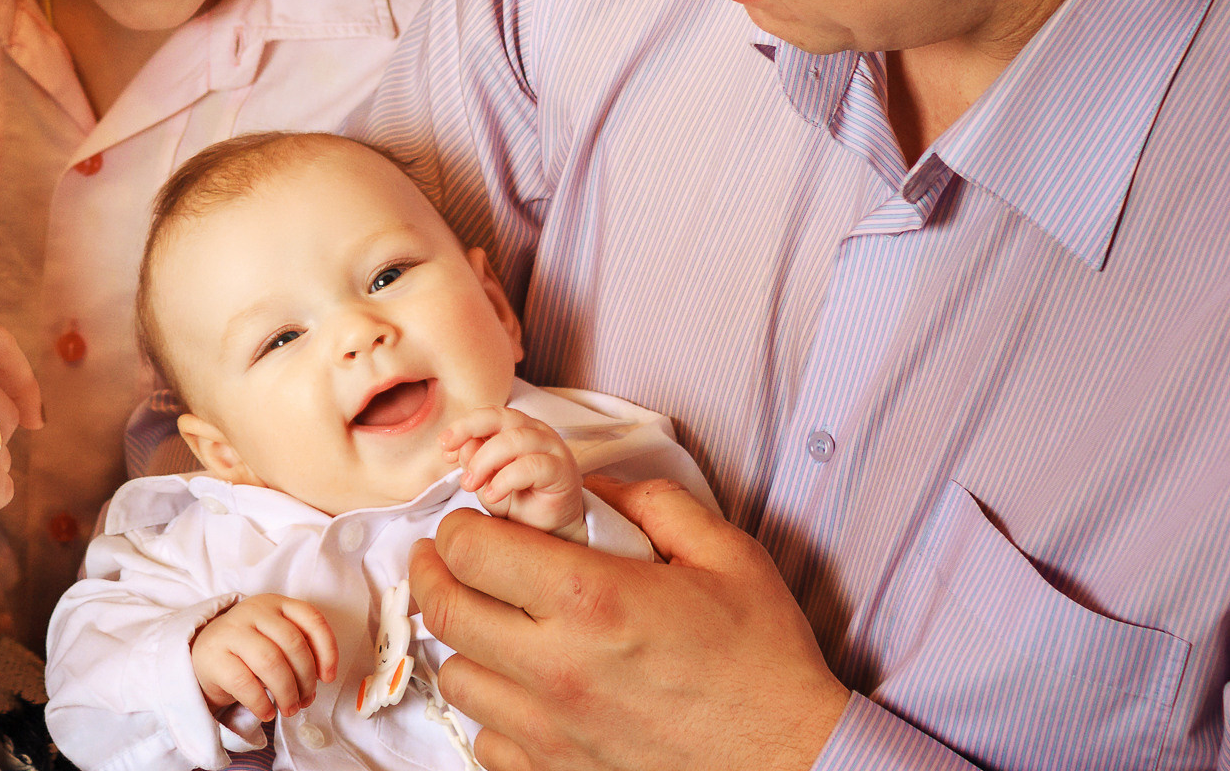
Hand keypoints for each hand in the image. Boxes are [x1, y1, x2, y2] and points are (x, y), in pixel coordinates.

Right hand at [192, 595, 339, 722]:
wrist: (205, 653)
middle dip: (305, 679)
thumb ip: (299, 650)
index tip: (327, 677)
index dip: (327, 650)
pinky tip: (267, 712)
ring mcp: (231, 631)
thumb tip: (317, 682)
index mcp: (275, 604)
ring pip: (271, 661)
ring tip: (289, 709)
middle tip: (305, 700)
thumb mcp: (275, 638)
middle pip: (292, 643)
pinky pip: (245, 682)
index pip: (311, 618)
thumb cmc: (250, 650)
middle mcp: (253, 611)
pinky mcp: (214, 656)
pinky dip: (261, 703)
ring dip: (287, 692)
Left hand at [409, 476, 849, 770]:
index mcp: (591, 600)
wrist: (797, 764)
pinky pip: (487, 742)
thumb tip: (593, 486)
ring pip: (456, 678)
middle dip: (433, 573)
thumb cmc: (766, 665)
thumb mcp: (727, 555)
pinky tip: (520, 689)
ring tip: (489, 623)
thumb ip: (652, 503)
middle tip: (443, 559)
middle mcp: (557, 668)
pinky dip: (492, 711)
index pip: (469, 551)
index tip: (471, 523)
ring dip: (463, 643)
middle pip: (443, 611)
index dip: (459, 527)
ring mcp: (553, 731)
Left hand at [443, 406, 584, 538]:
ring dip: (484, 461)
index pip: (488, 415)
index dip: (463, 427)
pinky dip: (505, 479)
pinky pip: (531, 466)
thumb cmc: (520, 503)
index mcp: (517, 428)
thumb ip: (475, 463)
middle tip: (450, 455)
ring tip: (469, 484)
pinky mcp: (562, 470)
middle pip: (501, 416)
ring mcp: (552, 448)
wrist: (551, 532)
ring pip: (514, 440)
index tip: (444, 447)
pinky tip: (492, 495)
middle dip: (469, 431)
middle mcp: (536, 432)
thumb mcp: (487, 483)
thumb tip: (460, 446)